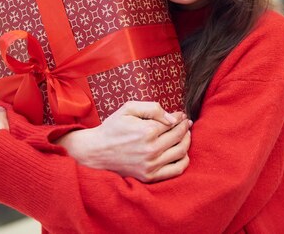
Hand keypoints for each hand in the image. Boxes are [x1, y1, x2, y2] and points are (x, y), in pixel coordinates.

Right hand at [57, 101, 191, 181]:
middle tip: (186, 122)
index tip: (181, 115)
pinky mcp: (150, 176)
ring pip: (181, 151)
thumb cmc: (113, 128)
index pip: (173, 123)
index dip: (179, 117)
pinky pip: (177, 170)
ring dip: (187, 141)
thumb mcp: (128, 108)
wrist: (96, 152)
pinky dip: (184, 160)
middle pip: (179, 136)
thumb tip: (173, 118)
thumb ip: (153, 108)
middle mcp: (151, 150)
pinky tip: (182, 152)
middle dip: (185, 127)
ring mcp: (151, 165)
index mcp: (147, 131)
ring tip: (185, 134)